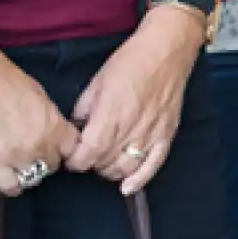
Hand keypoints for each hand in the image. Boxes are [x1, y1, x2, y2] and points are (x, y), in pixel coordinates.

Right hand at [0, 48, 78, 196]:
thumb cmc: (4, 78)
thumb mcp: (39, 94)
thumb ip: (49, 117)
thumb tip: (52, 128)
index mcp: (54, 125)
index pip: (72, 150)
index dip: (63, 148)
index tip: (55, 147)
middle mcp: (40, 144)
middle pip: (52, 165)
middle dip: (44, 158)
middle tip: (31, 150)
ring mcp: (17, 156)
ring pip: (33, 178)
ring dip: (28, 171)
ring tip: (18, 162)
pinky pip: (10, 187)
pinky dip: (11, 185)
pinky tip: (8, 176)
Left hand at [67, 9, 204, 193]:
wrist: (166, 50)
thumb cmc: (130, 61)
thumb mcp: (96, 82)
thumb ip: (84, 109)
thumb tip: (76, 128)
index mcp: (110, 114)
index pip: (88, 153)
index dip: (76, 161)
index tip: (72, 158)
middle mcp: (131, 128)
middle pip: (105, 164)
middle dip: (91, 164)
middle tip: (87, 155)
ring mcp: (151, 134)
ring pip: (126, 169)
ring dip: (110, 172)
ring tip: (103, 163)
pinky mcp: (166, 135)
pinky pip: (153, 165)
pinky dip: (139, 180)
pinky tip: (127, 188)